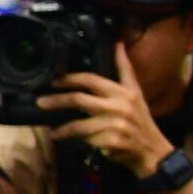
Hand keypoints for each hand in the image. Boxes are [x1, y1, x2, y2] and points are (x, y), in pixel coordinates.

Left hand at [40, 43, 174, 174]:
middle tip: (40, 102)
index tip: (53, 81)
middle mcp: (119, 106)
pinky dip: (71, 139)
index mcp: (123, 92)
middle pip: (79, 99)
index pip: (91, 80)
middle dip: (57, 100)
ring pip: (78, 124)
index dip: (70, 79)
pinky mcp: (111, 142)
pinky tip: (61, 138)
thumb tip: (118, 44)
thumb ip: (124, 69)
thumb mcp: (135, 92)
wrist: (152, 150)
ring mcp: (115, 125)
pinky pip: (84, 139)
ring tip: (49, 128)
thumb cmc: (139, 119)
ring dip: (61, 127)